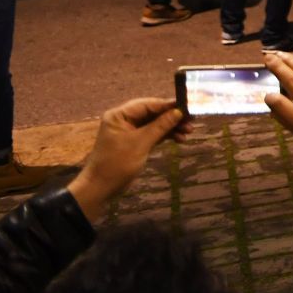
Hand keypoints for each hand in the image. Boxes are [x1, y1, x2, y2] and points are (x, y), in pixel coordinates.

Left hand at [66, 97, 185, 222]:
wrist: (101, 188)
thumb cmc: (117, 163)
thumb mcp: (141, 143)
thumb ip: (160, 126)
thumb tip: (179, 111)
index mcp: (120, 115)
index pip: (148, 104)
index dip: (168, 105)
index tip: (188, 106)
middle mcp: (124, 119)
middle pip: (153, 113)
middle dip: (172, 117)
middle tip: (192, 120)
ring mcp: (129, 131)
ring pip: (154, 124)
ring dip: (171, 127)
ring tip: (189, 131)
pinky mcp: (134, 142)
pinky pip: (152, 134)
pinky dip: (165, 136)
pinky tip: (179, 139)